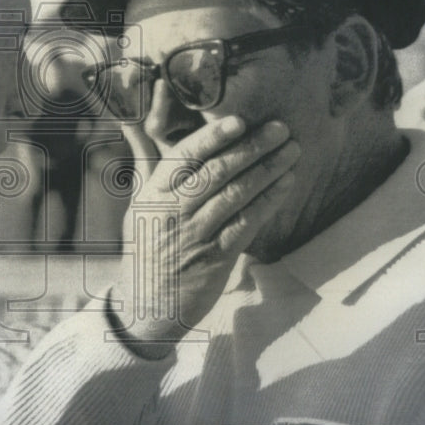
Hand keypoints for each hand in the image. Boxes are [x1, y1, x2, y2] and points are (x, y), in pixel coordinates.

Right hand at [111, 115, 299, 357]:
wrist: (146, 305)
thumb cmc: (145, 243)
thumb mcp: (139, 199)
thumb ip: (145, 157)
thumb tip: (133, 119)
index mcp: (154, 192)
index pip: (184, 157)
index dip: (213, 137)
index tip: (239, 120)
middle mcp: (173, 211)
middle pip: (217, 172)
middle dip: (252, 147)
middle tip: (280, 127)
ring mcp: (195, 235)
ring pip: (235, 196)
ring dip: (268, 171)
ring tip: (291, 150)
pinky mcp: (216, 258)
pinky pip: (246, 225)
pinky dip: (268, 202)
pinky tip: (286, 184)